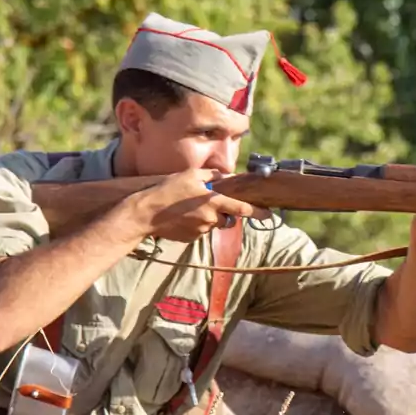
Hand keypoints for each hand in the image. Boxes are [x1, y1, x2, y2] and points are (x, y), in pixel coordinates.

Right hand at [125, 168, 270, 241]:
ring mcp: (201, 230)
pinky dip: (197, 224)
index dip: (258, 212)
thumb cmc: (168, 190)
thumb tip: (225, 176)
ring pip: (214, 225)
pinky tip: (183, 217)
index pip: (243, 209)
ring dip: (210, 218)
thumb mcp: (191, 176)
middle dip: (227, 213)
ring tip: (191, 209)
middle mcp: (210, 218)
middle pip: (229, 219)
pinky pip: (201, 231)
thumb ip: (212, 176)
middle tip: (212, 204)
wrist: (146, 213)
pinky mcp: (192, 238)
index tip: (269, 215)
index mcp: (213, 202)